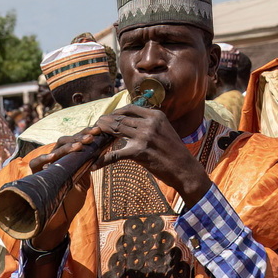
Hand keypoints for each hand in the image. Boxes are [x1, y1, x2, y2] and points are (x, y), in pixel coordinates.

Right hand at [26, 130, 99, 249]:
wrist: (59, 221)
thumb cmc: (70, 202)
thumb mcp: (83, 182)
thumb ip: (87, 167)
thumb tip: (98, 150)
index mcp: (67, 159)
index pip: (75, 142)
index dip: (86, 135)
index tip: (99, 131)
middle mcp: (55, 160)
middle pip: (65, 142)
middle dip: (79, 137)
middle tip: (92, 135)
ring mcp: (45, 167)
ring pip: (54, 150)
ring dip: (68, 146)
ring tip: (80, 145)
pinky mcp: (35, 176)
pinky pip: (36, 164)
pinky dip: (44, 159)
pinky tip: (54, 157)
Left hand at [94, 106, 211, 205]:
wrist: (185, 169)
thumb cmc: (175, 152)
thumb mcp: (165, 130)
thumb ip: (150, 124)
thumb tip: (133, 122)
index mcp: (156, 115)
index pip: (130, 108)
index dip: (117, 112)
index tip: (109, 117)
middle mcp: (149, 123)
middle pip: (121, 118)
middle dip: (106, 122)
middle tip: (96, 125)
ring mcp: (144, 136)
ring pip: (116, 130)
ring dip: (102, 133)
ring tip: (92, 136)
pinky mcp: (139, 152)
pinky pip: (115, 154)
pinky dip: (103, 160)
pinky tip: (95, 164)